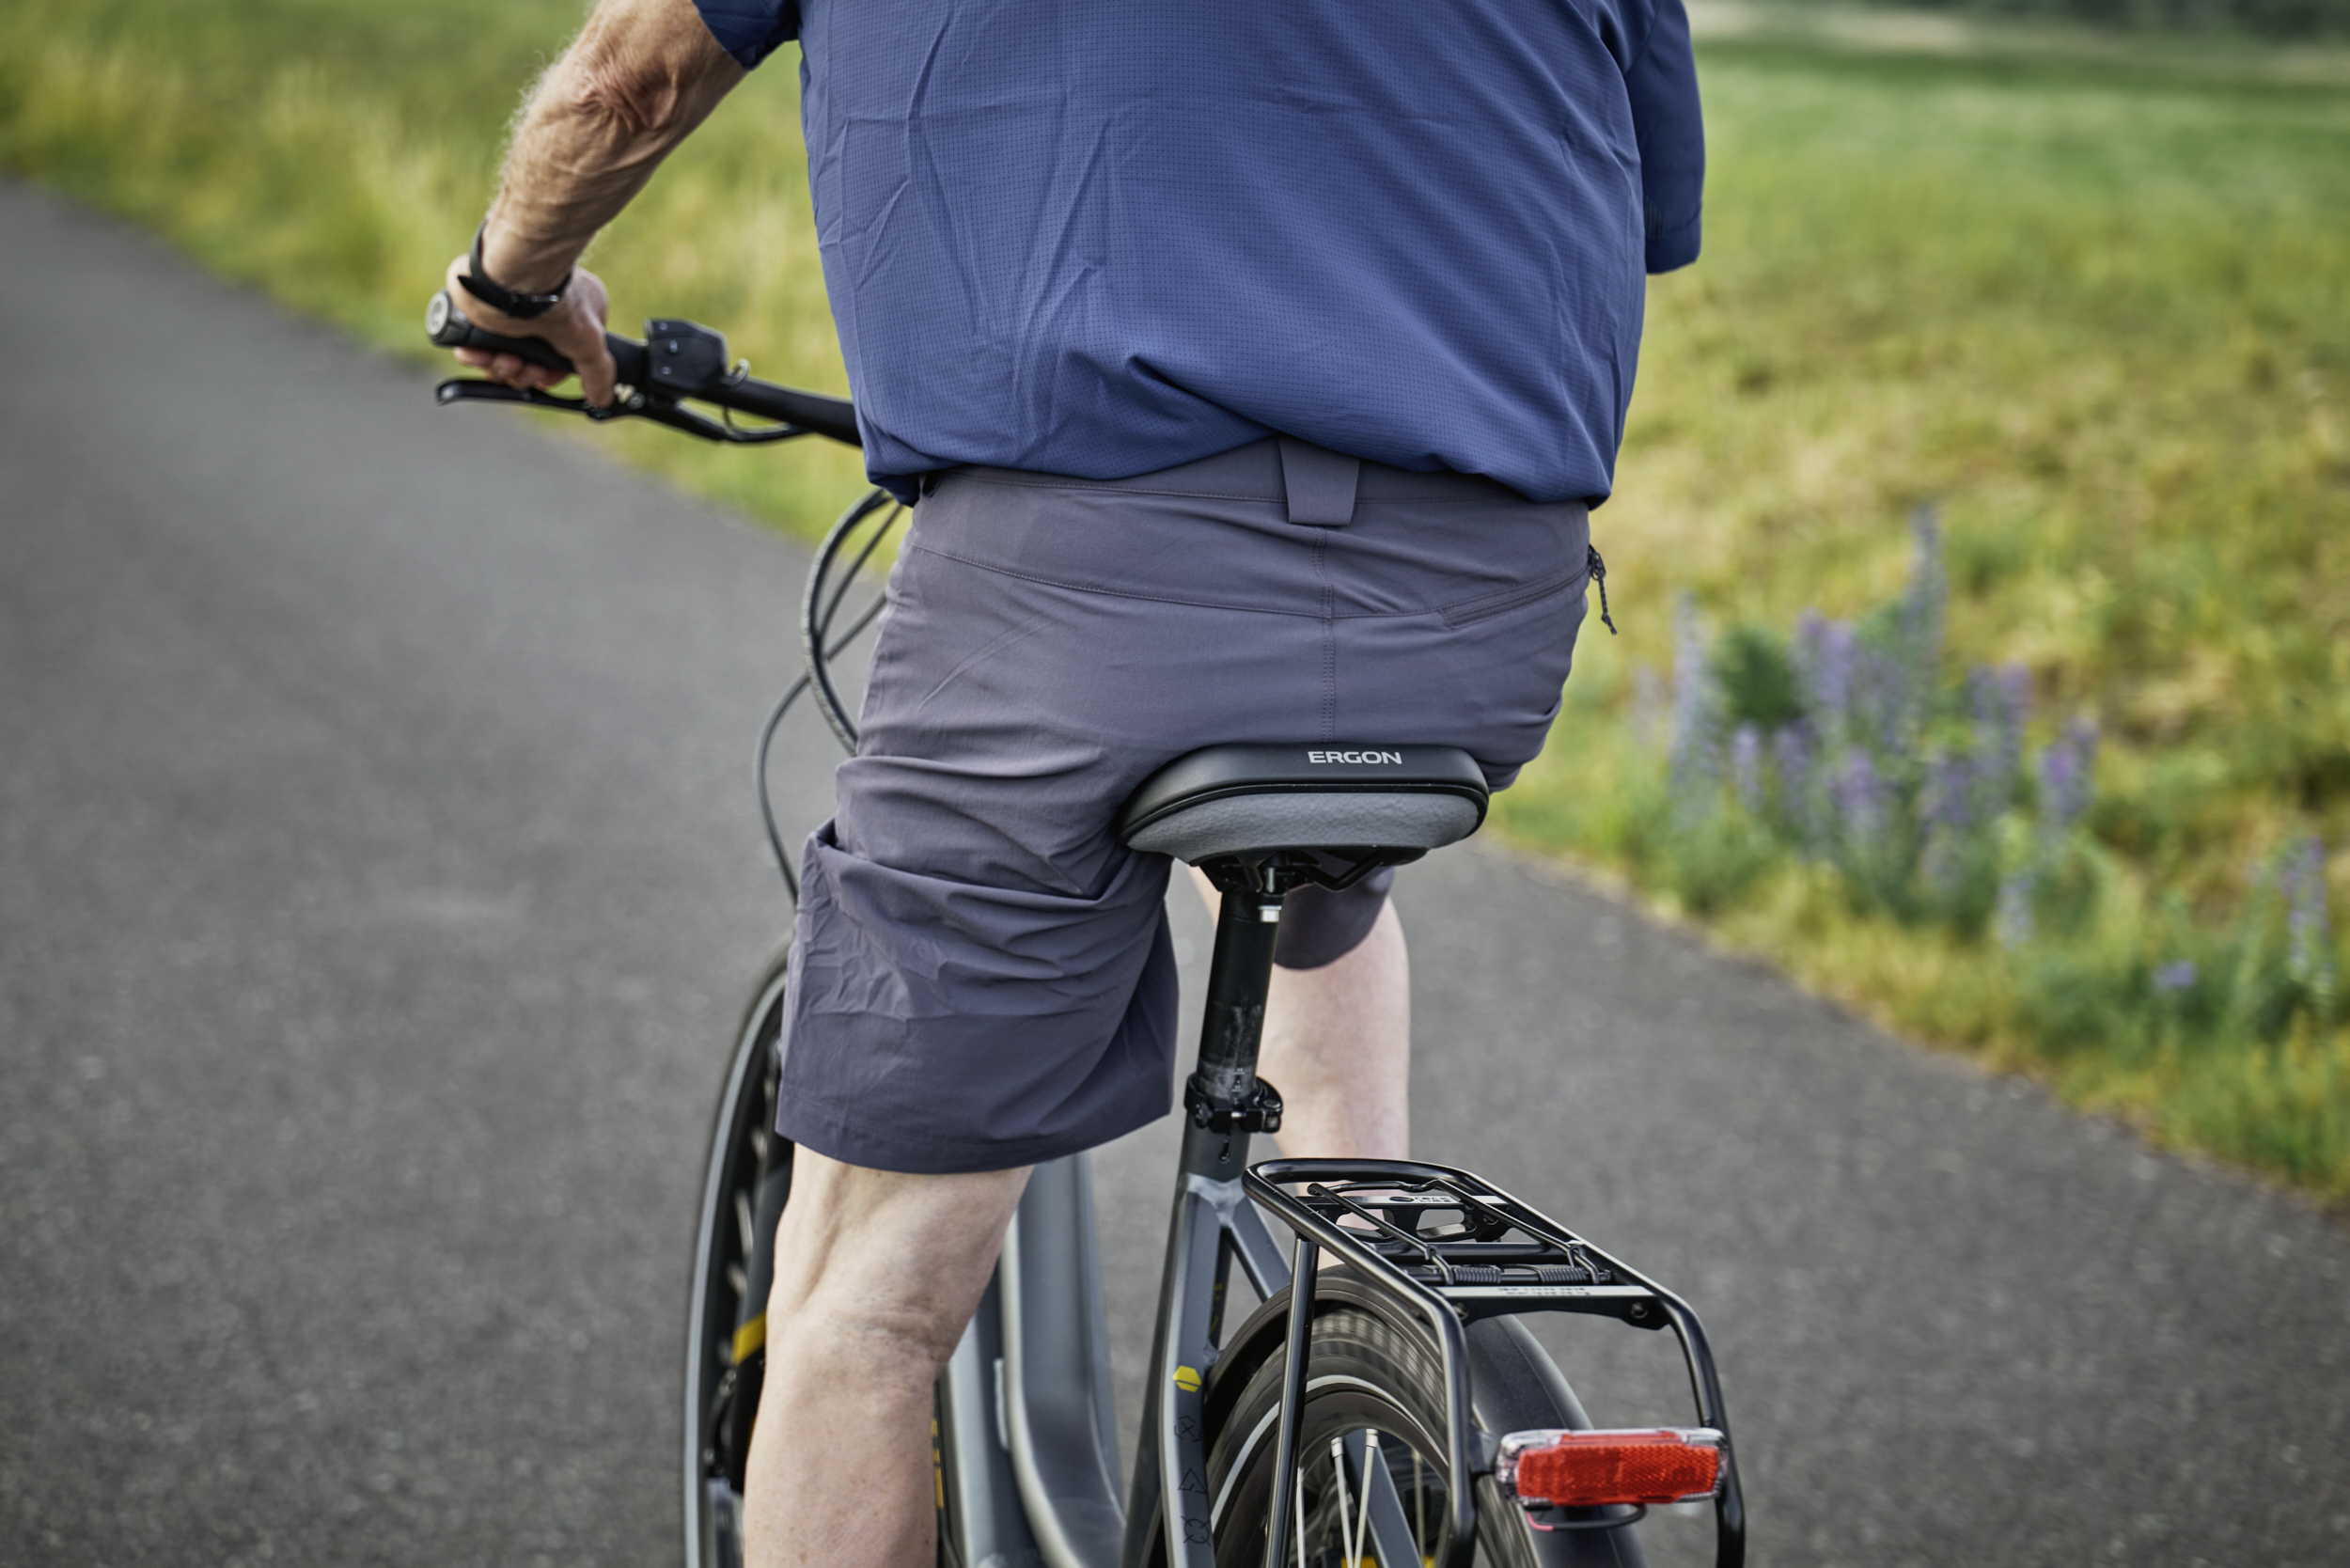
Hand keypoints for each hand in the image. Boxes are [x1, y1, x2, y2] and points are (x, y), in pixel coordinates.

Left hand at [440, 255, 619, 407]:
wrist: (511, 279)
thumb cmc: (557, 301)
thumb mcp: (589, 344)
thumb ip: (598, 373)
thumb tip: (603, 397)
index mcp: (570, 312)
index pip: (559, 355)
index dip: (550, 373)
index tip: (546, 377)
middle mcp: (538, 311)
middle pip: (528, 362)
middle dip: (525, 374)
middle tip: (526, 369)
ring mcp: (505, 311)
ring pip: (500, 358)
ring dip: (503, 368)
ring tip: (506, 359)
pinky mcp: (476, 311)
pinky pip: (471, 346)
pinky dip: (475, 357)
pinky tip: (483, 354)